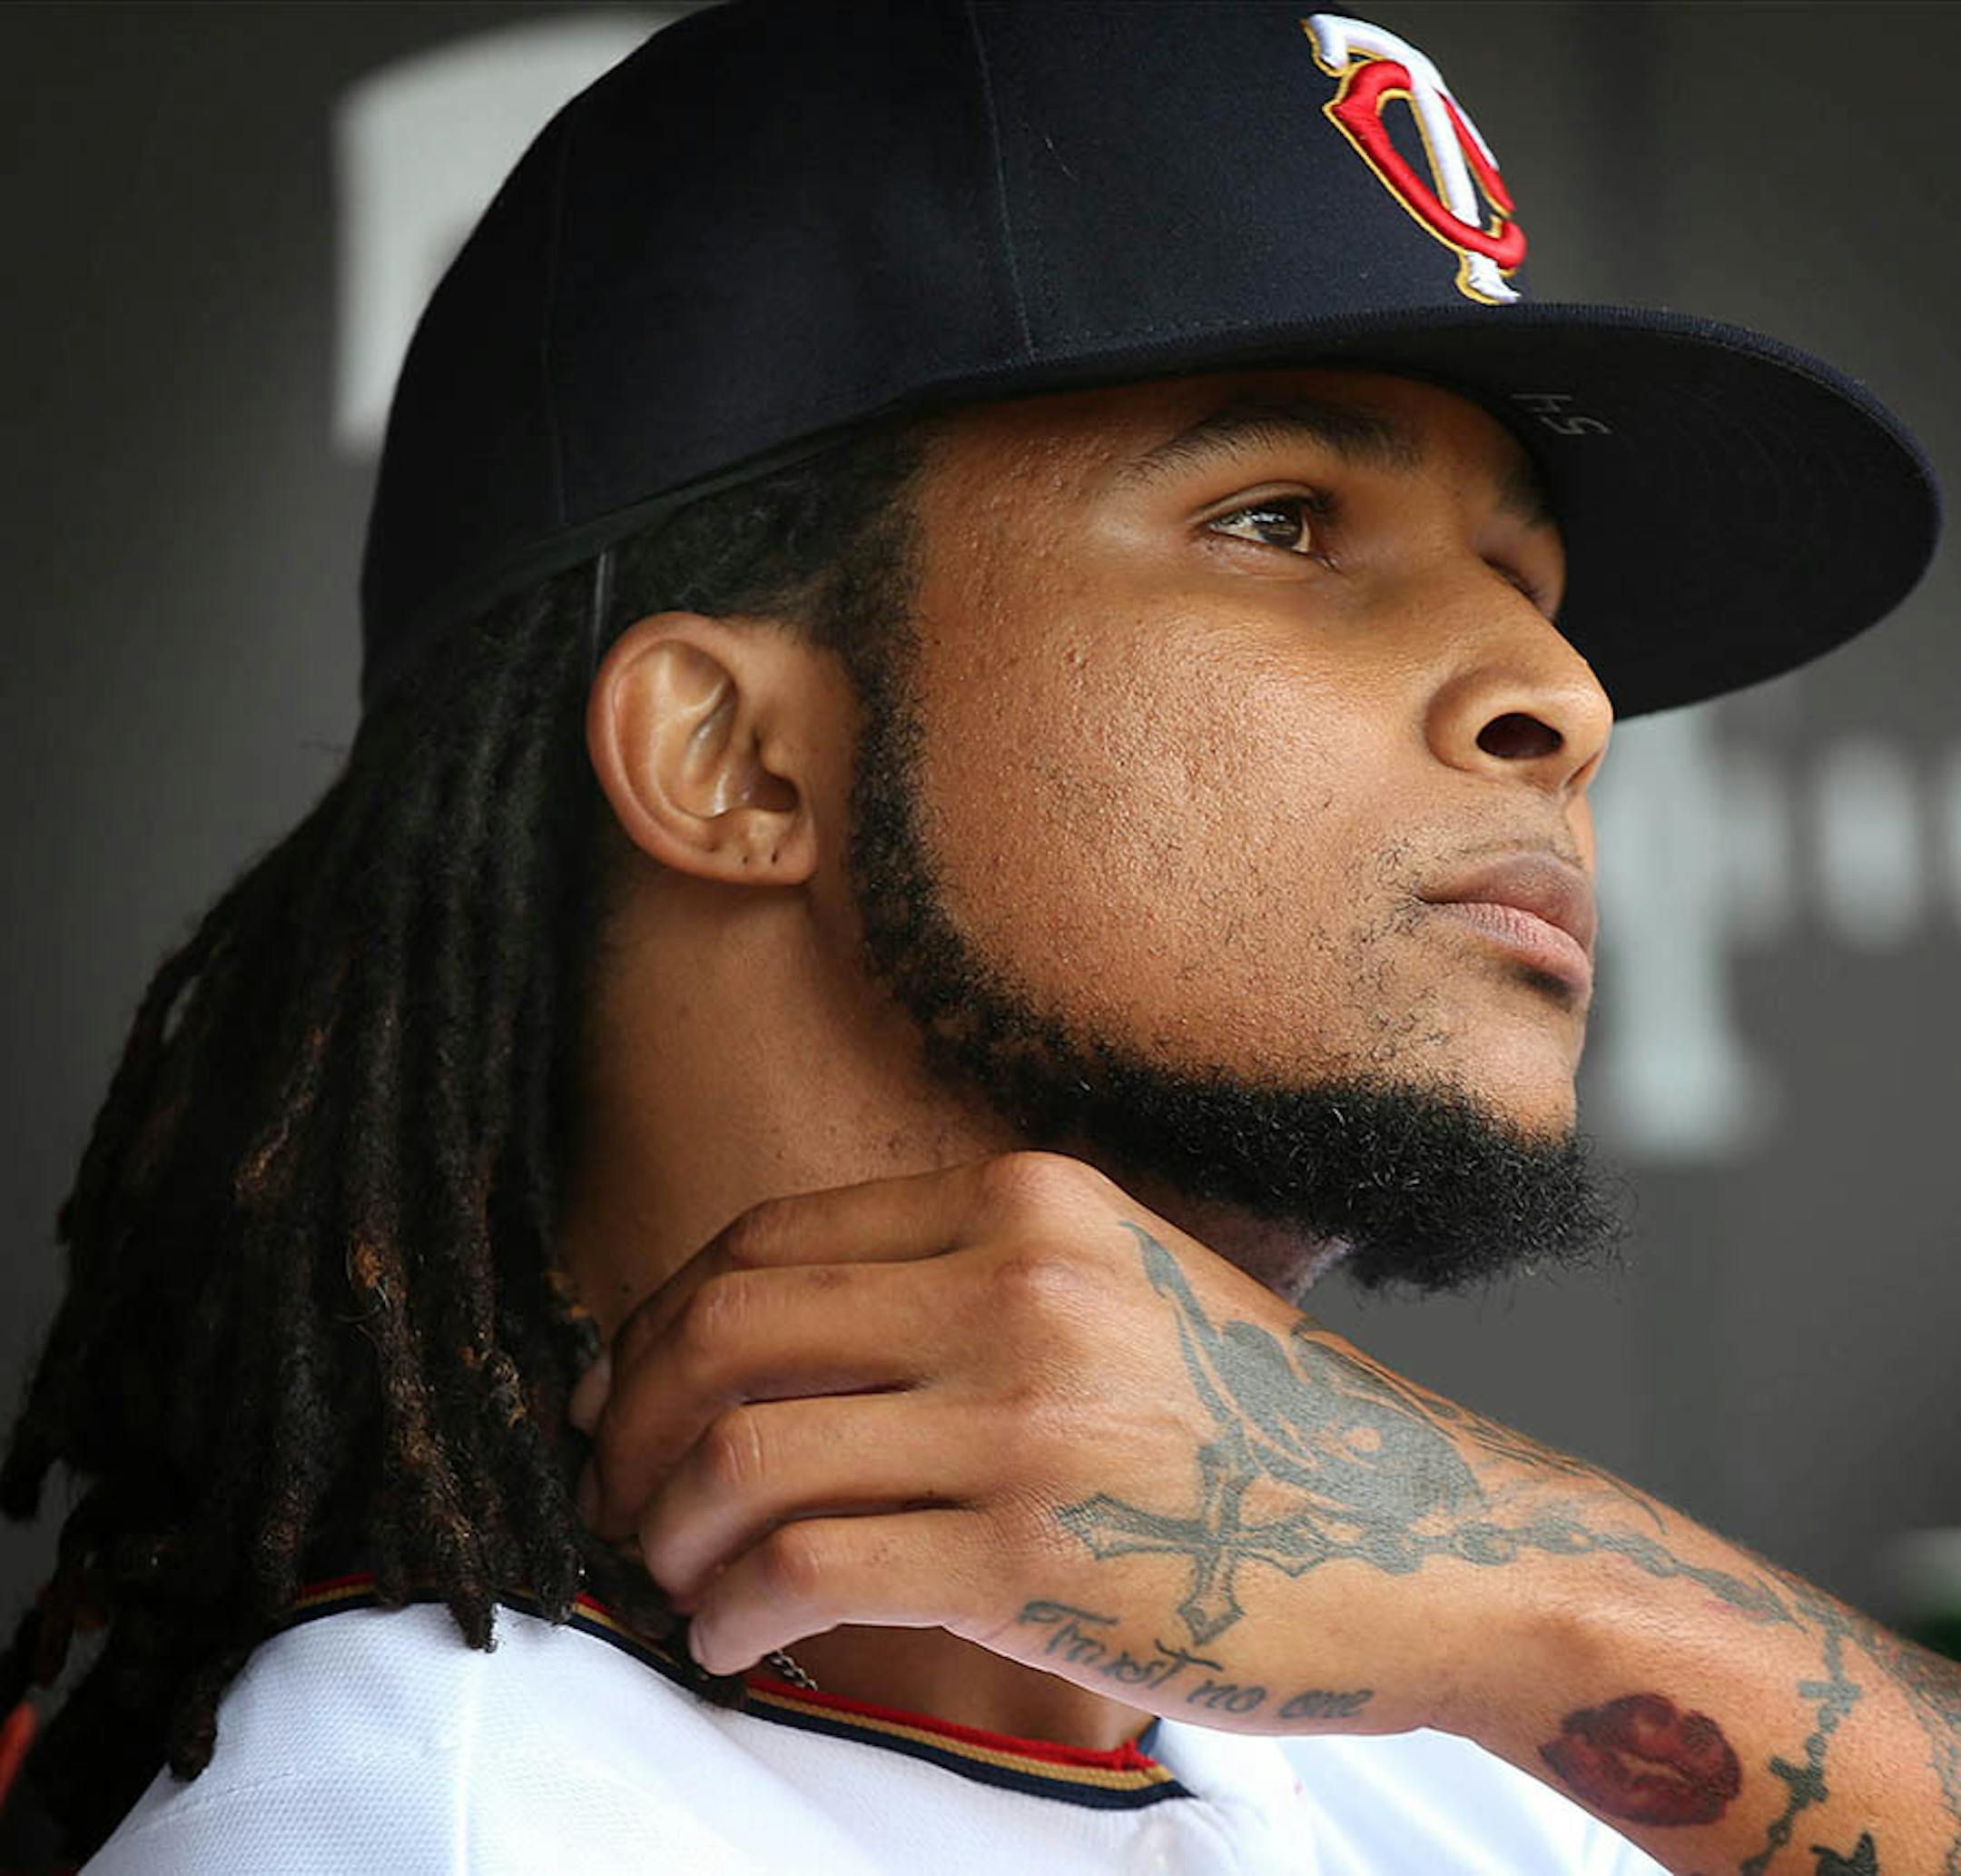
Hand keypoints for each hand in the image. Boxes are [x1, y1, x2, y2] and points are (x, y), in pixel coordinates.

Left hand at [570, 1151, 1504, 1735]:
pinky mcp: (1029, 1554)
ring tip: (669, 1577)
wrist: (1431, 1542)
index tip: (625, 1392)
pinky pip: (802, 1569)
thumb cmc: (1262, 1430)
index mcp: (1027, 1201)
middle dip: (630, 1421)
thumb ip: (963, 1289)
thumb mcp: (1117, 1293)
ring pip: (743, 1454)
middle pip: (726, 1329)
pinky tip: (730, 1638)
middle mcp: (1017, 1283)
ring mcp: (1025, 1416)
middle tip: (612, 1490)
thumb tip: (768, 1348)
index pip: (767, 1239)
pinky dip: (728, 1611)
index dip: (663, 1320)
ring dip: (664, 1529)